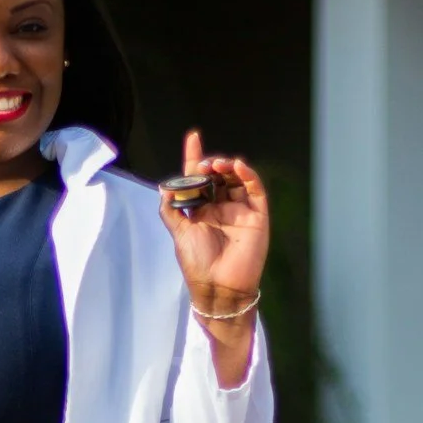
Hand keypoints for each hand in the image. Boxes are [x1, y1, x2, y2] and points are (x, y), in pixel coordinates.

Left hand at [159, 130, 267, 384]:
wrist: (218, 286)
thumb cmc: (197, 262)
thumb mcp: (178, 232)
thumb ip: (171, 209)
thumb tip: (165, 186)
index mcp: (202, 210)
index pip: (199, 178)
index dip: (195, 157)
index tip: (193, 137)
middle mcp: (221, 207)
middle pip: (218, 175)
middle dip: (211, 163)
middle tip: (204, 163)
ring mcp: (240, 210)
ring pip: (236, 179)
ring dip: (228, 166)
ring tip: (217, 164)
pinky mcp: (257, 216)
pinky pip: (255, 190)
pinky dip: (248, 175)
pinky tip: (237, 167)